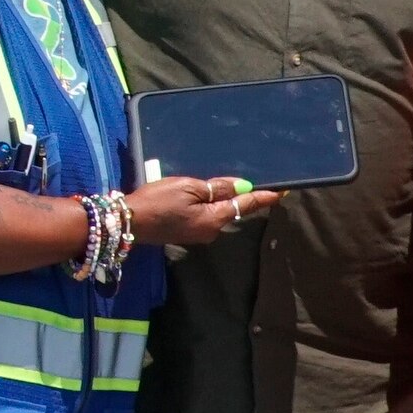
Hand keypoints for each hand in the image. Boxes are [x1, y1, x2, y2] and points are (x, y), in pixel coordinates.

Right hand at [125, 174, 274, 252]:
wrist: (129, 222)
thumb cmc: (158, 201)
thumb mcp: (189, 187)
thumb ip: (218, 188)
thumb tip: (242, 186)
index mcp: (215, 218)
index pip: (247, 204)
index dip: (265, 196)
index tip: (283, 191)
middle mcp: (212, 230)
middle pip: (234, 209)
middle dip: (242, 195)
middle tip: (251, 178)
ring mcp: (200, 234)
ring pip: (219, 212)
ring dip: (223, 199)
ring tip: (221, 183)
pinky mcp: (188, 233)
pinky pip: (207, 216)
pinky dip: (209, 205)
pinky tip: (202, 195)